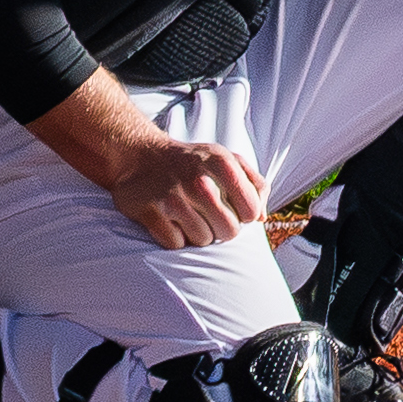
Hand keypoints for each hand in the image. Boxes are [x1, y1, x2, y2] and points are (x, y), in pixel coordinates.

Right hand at [93, 131, 272, 249]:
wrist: (141, 156)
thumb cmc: (192, 163)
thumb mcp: (227, 160)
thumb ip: (254, 184)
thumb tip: (261, 217)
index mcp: (222, 162)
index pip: (251, 210)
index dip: (244, 216)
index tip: (233, 209)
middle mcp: (199, 180)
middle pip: (229, 231)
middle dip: (222, 229)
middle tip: (209, 216)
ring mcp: (173, 197)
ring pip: (203, 240)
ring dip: (197, 234)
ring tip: (188, 216)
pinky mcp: (151, 212)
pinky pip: (176, 244)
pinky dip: (175, 239)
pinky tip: (170, 222)